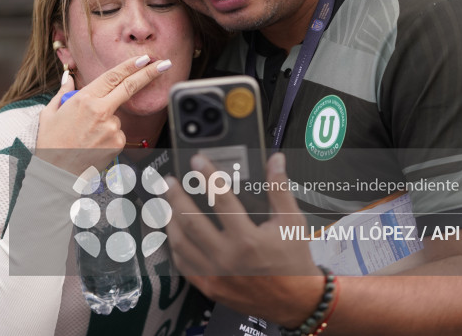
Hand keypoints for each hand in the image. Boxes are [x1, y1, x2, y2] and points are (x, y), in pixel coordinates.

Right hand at [35, 54, 169, 174]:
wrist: (56, 172)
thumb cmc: (50, 143)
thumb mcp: (50, 112)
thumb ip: (64, 92)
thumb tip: (68, 78)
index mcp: (84, 99)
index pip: (113, 76)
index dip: (130, 65)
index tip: (144, 58)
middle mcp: (101, 111)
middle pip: (130, 87)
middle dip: (149, 73)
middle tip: (163, 63)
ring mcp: (112, 128)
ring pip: (117, 116)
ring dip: (107, 120)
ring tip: (86, 135)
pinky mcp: (118, 143)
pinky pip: (118, 133)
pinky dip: (109, 135)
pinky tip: (93, 143)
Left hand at [164, 153, 324, 326]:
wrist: (295, 300)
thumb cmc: (293, 260)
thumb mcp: (291, 221)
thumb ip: (279, 188)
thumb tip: (276, 160)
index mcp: (248, 240)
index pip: (221, 200)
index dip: (208, 176)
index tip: (197, 161)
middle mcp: (227, 258)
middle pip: (191, 221)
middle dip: (176, 197)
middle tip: (169, 181)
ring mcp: (215, 275)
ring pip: (181, 244)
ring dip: (170, 220)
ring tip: (166, 203)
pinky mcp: (209, 287)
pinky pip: (183, 264)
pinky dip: (175, 246)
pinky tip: (174, 232)